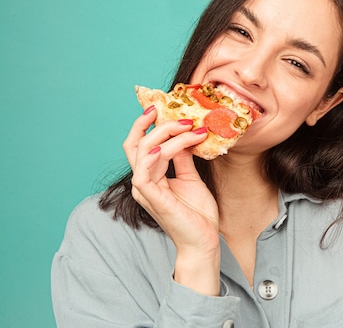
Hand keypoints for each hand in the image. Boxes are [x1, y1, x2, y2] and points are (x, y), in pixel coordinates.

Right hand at [123, 106, 220, 294]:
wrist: (203, 241)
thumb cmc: (197, 213)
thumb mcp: (191, 178)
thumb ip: (183, 158)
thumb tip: (184, 135)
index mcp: (150, 175)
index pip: (141, 144)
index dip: (147, 124)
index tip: (164, 107)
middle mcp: (143, 180)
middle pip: (135, 143)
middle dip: (150, 123)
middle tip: (171, 110)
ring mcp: (144, 190)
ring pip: (145, 151)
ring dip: (167, 135)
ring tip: (189, 127)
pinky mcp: (151, 198)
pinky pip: (144, 172)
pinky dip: (154, 156)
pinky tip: (167, 147)